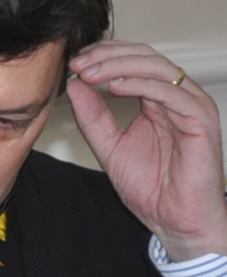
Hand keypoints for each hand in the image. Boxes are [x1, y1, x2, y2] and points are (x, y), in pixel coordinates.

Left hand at [68, 40, 226, 259]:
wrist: (174, 220)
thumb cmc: (151, 187)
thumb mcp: (109, 146)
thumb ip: (93, 117)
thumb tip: (75, 85)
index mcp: (158, 101)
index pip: (135, 62)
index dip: (105, 56)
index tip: (74, 62)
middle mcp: (177, 98)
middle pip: (147, 58)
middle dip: (109, 56)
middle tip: (79, 63)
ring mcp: (192, 106)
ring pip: (160, 69)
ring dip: (120, 67)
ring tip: (90, 73)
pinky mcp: (202, 121)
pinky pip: (173, 94)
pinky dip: (143, 86)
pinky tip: (116, 88)